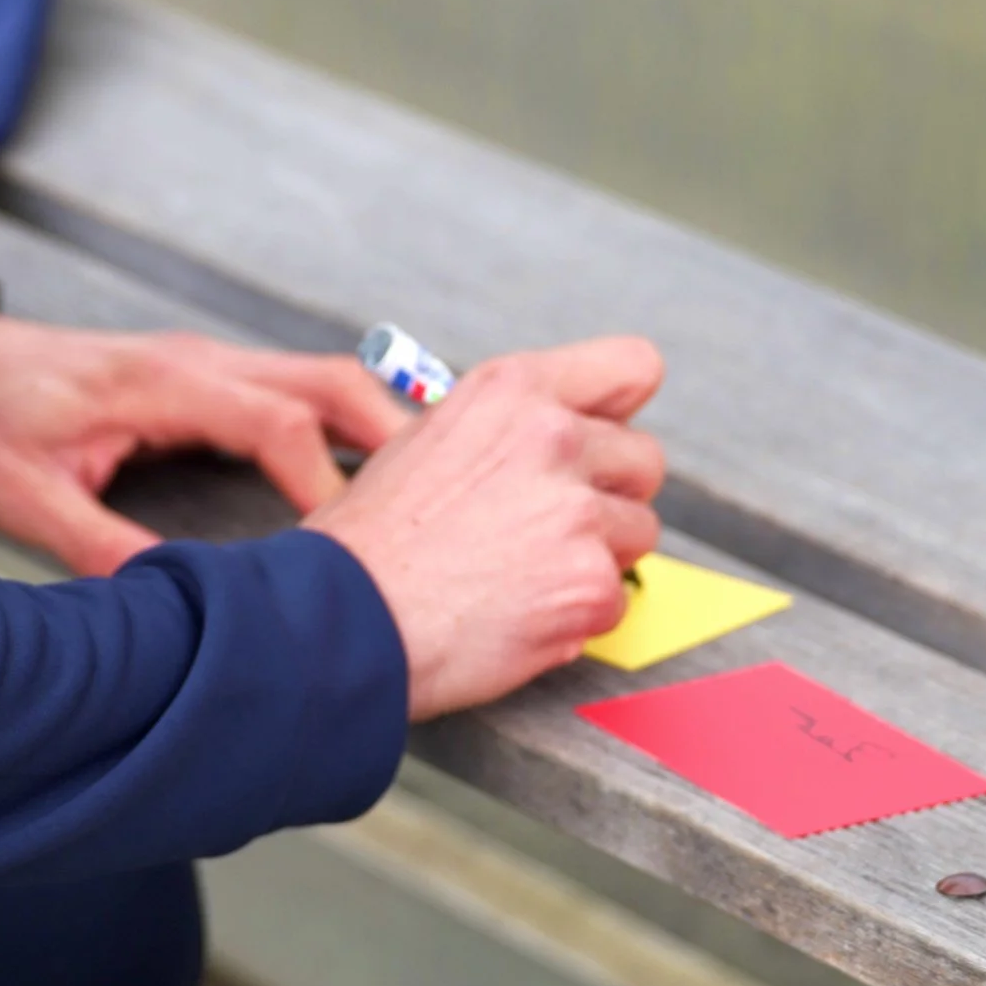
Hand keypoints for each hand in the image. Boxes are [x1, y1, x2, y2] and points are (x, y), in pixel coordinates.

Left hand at [0, 305, 416, 575]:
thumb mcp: (24, 500)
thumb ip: (100, 547)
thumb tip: (180, 605)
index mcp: (162, 383)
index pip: (277, 422)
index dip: (326, 485)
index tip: (358, 548)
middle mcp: (198, 363)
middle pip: (327, 384)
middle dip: (396, 438)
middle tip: (451, 504)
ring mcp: (205, 366)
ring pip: (320, 384)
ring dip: (379, 431)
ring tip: (437, 496)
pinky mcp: (201, 382)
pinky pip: (295, 395)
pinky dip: (343, 430)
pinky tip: (371, 480)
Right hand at [305, 338, 665, 719]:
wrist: (341, 619)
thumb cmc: (368, 543)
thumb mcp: (428, 439)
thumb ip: (506, 429)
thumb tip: (560, 436)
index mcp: (511, 390)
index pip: (631, 367)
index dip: (620, 411)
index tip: (604, 440)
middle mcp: (551, 436)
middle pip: (644, 460)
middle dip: (608, 497)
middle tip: (545, 528)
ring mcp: (576, 511)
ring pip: (637, 532)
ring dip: (594, 558)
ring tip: (521, 576)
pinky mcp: (588, 583)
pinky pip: (616, 601)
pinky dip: (576, 617)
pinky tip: (517, 615)